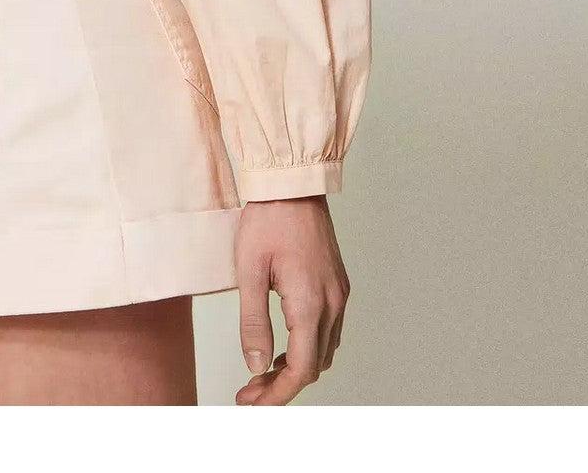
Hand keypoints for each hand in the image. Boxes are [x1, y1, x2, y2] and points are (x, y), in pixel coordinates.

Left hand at [232, 195, 349, 404]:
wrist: (292, 183)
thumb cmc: (267, 220)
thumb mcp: (248, 271)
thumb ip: (252, 323)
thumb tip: (256, 366)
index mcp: (310, 302)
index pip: (301, 370)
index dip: (276, 394)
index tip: (251, 403)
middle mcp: (333, 303)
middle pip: (314, 366)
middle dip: (282, 384)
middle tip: (249, 389)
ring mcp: (339, 293)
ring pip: (324, 350)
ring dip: (297, 367)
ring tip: (262, 371)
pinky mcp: (337, 283)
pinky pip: (328, 330)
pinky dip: (308, 346)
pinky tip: (283, 344)